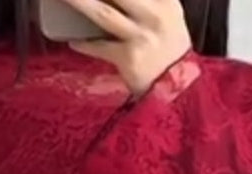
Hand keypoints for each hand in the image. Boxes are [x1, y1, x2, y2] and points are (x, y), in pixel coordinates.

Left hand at [60, 0, 192, 96]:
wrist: (179, 86)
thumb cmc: (170, 47)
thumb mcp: (169, 14)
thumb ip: (150, 0)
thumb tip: (115, 1)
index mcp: (165, 0)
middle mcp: (154, 13)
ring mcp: (141, 36)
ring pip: (104, 13)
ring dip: (78, 2)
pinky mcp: (129, 58)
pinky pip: (100, 47)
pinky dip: (85, 44)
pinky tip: (72, 40)